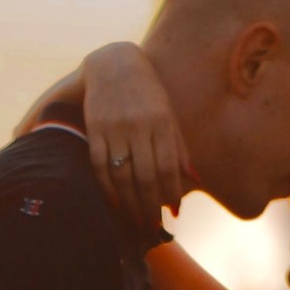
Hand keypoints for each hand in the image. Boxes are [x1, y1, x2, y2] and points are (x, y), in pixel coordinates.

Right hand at [81, 41, 191, 218]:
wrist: (114, 62)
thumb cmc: (147, 92)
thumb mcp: (168, 114)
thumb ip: (179, 148)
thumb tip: (194, 180)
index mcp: (162, 122)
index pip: (168, 167)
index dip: (170, 194)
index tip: (173, 214)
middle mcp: (139, 126)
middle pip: (145, 176)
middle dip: (149, 205)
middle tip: (151, 227)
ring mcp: (115, 127)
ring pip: (122, 175)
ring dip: (129, 203)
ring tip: (134, 221)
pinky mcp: (95, 128)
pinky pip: (100, 165)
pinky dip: (107, 188)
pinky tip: (114, 202)